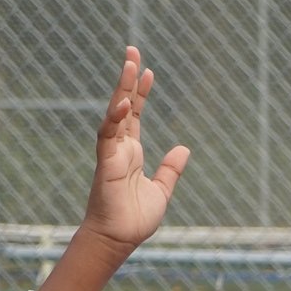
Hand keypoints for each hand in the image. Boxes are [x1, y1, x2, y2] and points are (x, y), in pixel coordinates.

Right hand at [79, 47, 189, 258]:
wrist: (119, 239)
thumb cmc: (135, 218)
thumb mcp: (161, 190)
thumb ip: (170, 170)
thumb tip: (183, 149)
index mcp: (132, 152)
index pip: (135, 115)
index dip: (141, 93)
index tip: (148, 71)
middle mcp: (120, 147)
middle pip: (124, 105)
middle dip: (128, 78)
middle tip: (132, 50)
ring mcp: (112, 153)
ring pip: (115, 113)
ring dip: (122, 88)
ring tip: (130, 63)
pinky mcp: (106, 163)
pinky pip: (108, 136)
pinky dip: (114, 119)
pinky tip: (122, 102)